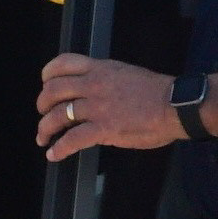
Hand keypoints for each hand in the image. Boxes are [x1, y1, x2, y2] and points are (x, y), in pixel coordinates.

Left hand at [35, 53, 181, 160]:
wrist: (175, 106)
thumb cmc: (157, 92)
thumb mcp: (127, 74)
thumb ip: (106, 80)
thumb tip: (93, 92)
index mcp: (100, 69)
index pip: (64, 63)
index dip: (48, 74)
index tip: (45, 83)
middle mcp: (94, 85)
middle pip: (53, 90)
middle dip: (42, 104)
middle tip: (42, 113)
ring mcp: (97, 107)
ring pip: (57, 116)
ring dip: (44, 129)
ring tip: (42, 137)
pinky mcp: (103, 129)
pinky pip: (72, 140)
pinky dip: (59, 149)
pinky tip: (54, 155)